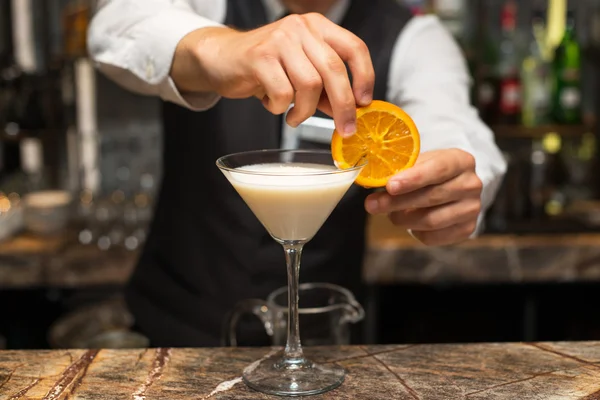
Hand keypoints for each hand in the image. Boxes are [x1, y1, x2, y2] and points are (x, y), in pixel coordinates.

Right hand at [171, 14, 374, 135]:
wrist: (221, 58)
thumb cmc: (264, 67)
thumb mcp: (300, 73)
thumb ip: (325, 88)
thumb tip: (351, 111)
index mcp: (317, 27)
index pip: (354, 48)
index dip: (365, 77)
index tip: (365, 103)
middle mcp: (300, 28)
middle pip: (334, 70)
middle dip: (344, 106)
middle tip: (345, 128)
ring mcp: (279, 39)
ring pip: (310, 85)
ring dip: (305, 111)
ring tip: (294, 116)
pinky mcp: (259, 57)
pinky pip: (283, 93)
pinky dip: (280, 108)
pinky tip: (273, 105)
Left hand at [365, 149, 482, 245]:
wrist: (453, 185)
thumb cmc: (430, 171)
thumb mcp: (419, 162)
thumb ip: (401, 170)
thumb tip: (375, 181)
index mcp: (460, 161)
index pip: (438, 169)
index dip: (413, 179)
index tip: (390, 186)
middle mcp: (470, 185)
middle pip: (431, 197)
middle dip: (397, 202)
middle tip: (372, 204)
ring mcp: (471, 209)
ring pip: (431, 220)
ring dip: (403, 219)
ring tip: (389, 213)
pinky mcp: (466, 229)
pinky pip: (433, 236)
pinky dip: (415, 231)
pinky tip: (408, 221)